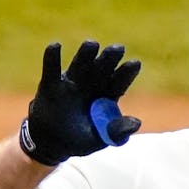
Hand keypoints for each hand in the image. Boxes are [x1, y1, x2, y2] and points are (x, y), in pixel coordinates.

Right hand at [19, 40, 141, 165]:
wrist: (51, 144)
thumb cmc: (80, 140)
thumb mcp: (100, 139)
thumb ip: (117, 131)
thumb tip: (136, 124)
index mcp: (107, 95)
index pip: (119, 81)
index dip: (126, 72)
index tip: (135, 63)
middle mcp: (92, 83)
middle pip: (102, 68)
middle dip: (109, 58)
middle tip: (118, 49)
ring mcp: (72, 81)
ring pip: (80, 64)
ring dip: (86, 54)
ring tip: (92, 44)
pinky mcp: (51, 84)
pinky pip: (51, 69)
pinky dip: (52, 58)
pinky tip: (56, 45)